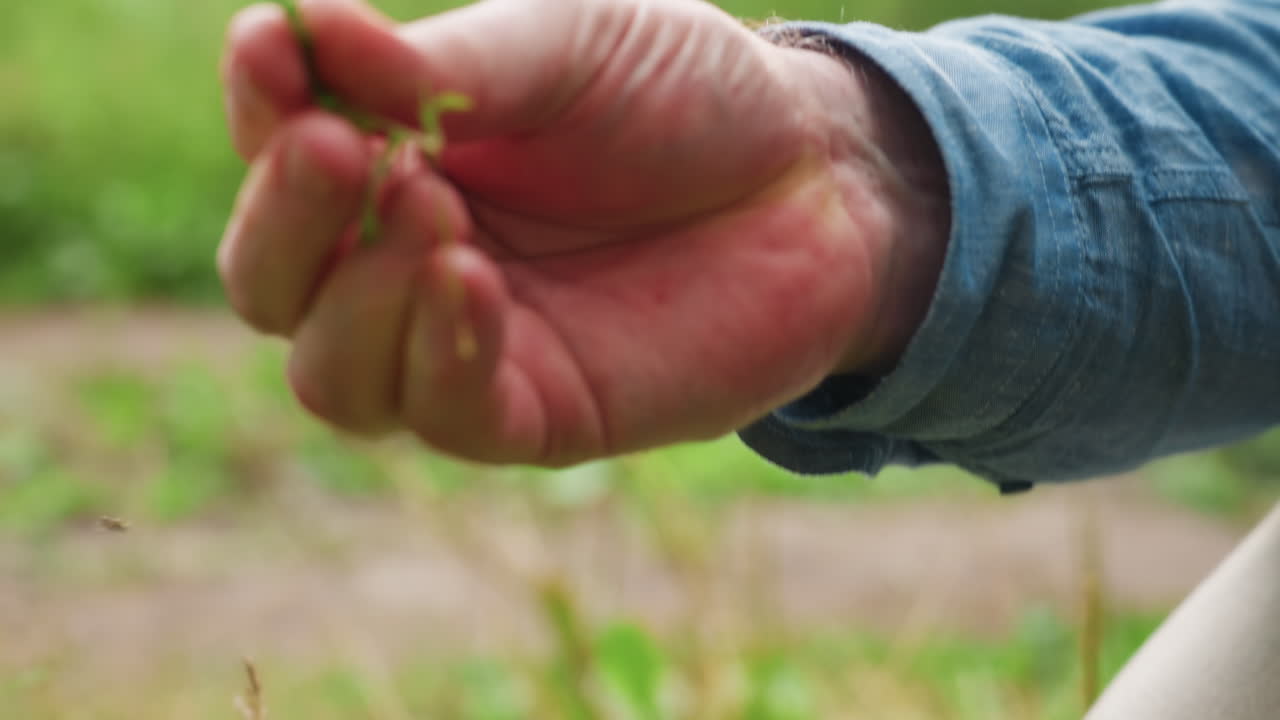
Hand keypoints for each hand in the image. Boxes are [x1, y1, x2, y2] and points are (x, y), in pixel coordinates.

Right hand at [218, 0, 948, 464]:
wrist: (818, 179)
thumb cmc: (689, 96)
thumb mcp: (570, 45)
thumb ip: (446, 64)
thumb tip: (308, 31)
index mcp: (400, 161)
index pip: (280, 156)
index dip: (260, 110)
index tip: (272, 46)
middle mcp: (411, 263)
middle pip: (275, 287)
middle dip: (287, 221)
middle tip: (338, 149)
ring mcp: (469, 346)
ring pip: (334, 375)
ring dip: (355, 297)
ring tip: (428, 204)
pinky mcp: (538, 412)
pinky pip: (445, 413)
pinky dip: (436, 351)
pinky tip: (470, 277)